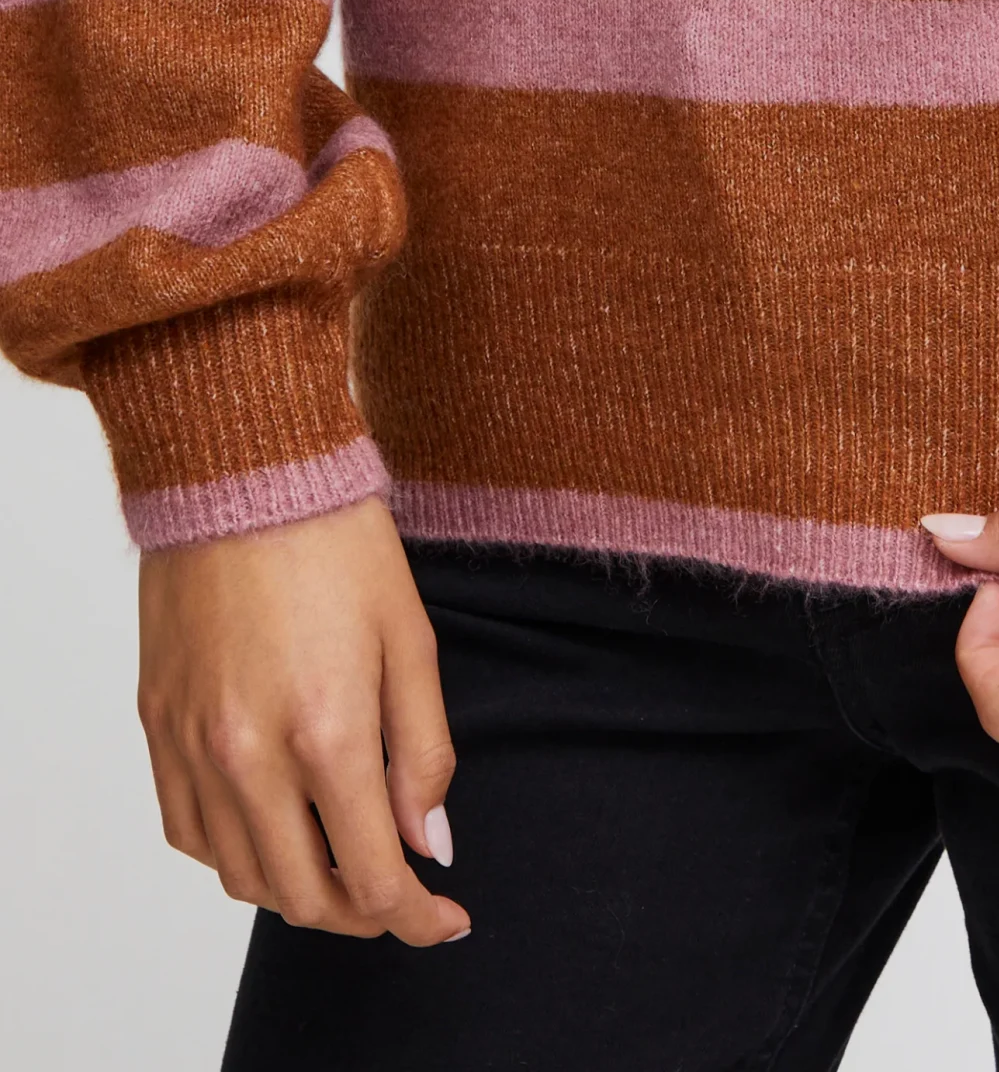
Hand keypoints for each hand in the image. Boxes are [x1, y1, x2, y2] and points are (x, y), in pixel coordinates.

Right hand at [137, 496, 468, 944]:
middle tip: (400, 892)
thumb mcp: (409, 638)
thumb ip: (424, 750)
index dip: (417, 917)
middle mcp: (250, 757)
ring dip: (299, 889)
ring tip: (342, 858)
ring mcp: (193, 746)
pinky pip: (188, 832)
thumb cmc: (338, 542)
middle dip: (364, 913)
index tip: (446, 919)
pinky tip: (273, 824)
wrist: (242, 473)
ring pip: (242, 877)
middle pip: (306, 896)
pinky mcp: (157, 726)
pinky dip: (234, 852)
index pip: (375, 876)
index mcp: (327, 734)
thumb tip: (430, 844)